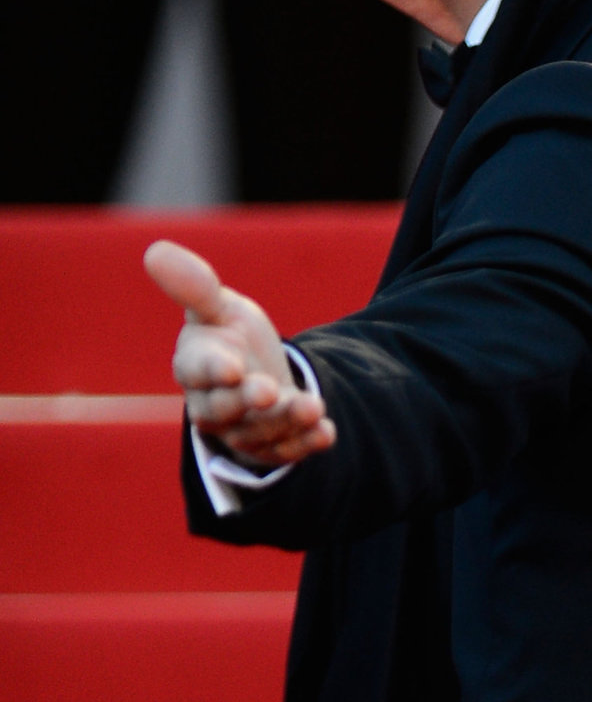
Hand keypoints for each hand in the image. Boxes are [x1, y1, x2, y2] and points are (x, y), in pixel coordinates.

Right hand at [144, 239, 335, 467]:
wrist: (256, 373)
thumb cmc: (228, 337)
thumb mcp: (217, 308)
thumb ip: (195, 287)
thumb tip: (156, 250)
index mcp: (194, 366)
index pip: (196, 371)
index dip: (213, 370)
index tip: (232, 367)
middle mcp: (212, 404)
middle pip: (225, 409)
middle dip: (247, 402)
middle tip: (269, 391)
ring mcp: (241, 429)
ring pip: (259, 432)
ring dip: (285, 421)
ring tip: (313, 407)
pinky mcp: (269, 446)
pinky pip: (285, 451)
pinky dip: (305, 443)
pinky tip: (326, 433)